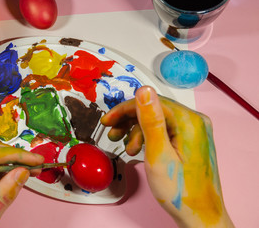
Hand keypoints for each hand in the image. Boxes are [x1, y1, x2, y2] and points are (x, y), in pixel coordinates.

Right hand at [101, 86, 233, 227]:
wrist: (198, 215)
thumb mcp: (158, 154)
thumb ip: (151, 121)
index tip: (107, 119)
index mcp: (189, 121)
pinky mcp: (190, 140)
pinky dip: (149, 138)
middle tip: (112, 132)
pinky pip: (165, 130)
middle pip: (154, 110)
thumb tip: (143, 90)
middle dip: (130, 121)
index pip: (151, 102)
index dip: (125, 109)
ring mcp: (193, 131)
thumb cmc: (179, 190)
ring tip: (127, 148)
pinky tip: (139, 150)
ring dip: (137, 131)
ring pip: (158, 120)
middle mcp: (194, 121)